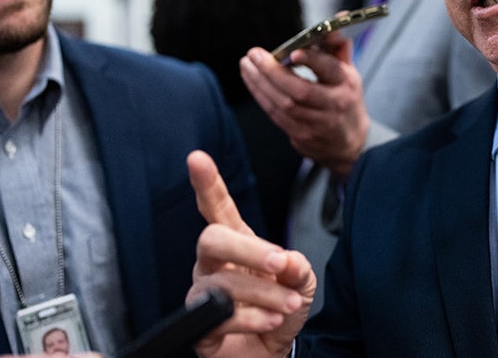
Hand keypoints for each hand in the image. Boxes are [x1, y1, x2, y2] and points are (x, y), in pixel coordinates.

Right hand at [186, 151, 315, 357]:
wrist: (276, 352)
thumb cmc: (282, 308)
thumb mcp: (301, 281)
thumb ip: (296, 265)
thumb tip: (283, 259)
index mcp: (237, 243)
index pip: (217, 208)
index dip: (207, 184)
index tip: (197, 158)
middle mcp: (213, 264)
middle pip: (211, 239)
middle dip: (248, 249)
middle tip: (279, 263)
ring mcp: (203, 294)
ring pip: (221, 283)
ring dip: (264, 294)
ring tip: (290, 304)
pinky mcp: (200, 327)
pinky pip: (219, 317)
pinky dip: (252, 318)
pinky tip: (271, 320)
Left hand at [240, 32, 369, 177]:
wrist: (349, 143)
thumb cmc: (345, 99)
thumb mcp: (348, 73)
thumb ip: (338, 46)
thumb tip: (339, 16)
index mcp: (347, 84)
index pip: (330, 70)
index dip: (312, 61)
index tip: (293, 51)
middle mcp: (333, 104)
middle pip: (300, 91)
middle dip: (272, 72)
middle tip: (253, 55)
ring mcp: (317, 124)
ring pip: (283, 104)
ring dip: (260, 84)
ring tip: (246, 65)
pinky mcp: (301, 136)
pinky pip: (276, 115)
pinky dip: (262, 97)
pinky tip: (252, 82)